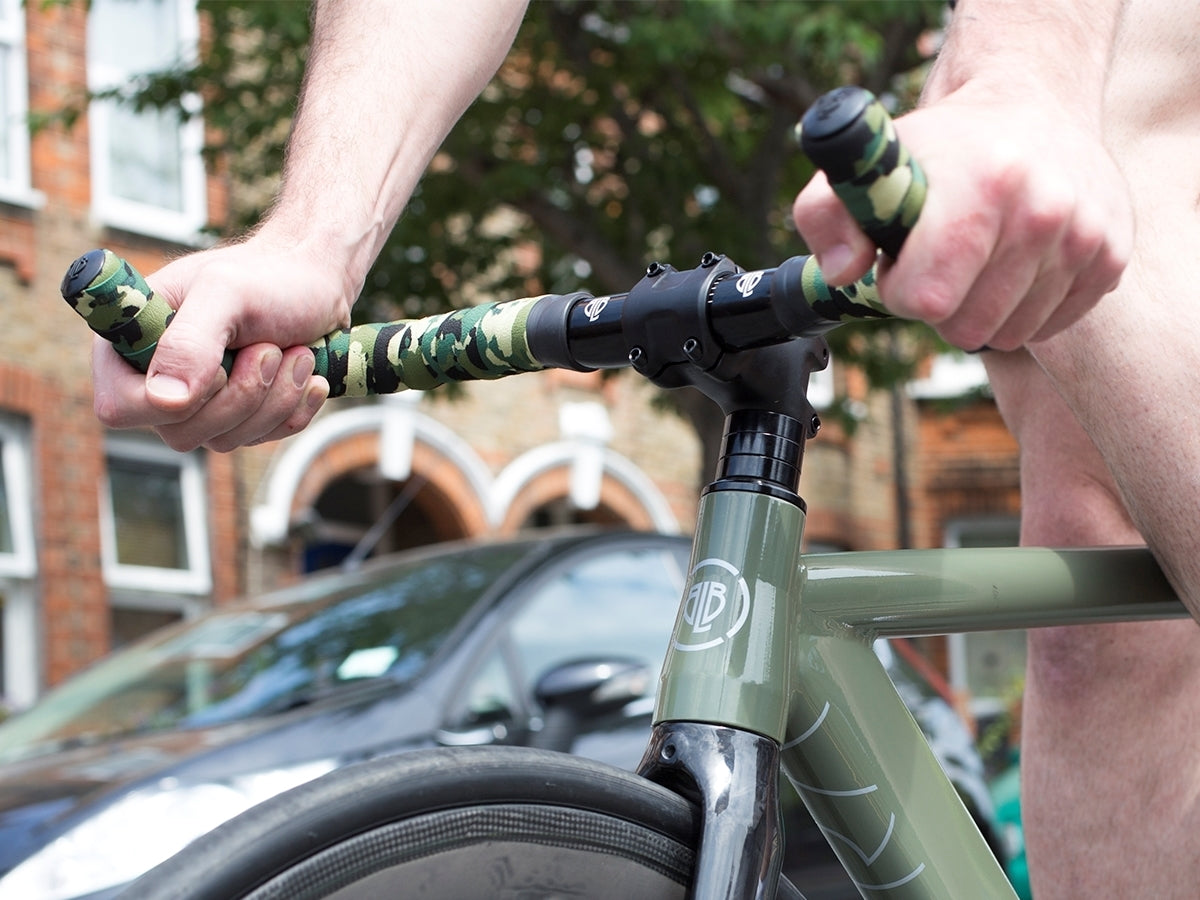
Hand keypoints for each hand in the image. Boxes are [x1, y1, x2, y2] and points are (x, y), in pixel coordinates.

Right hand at [91, 236, 353, 451]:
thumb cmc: (267, 278)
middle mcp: (158, 381)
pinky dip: (294, 408)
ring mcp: (199, 406)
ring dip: (275, 397)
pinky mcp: (241, 420)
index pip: (118, 407)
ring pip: (226, 441)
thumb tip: (165, 399)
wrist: (317, 285)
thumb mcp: (225, 291)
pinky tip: (308, 375)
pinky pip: (263, 440)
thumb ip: (190, 339)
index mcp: (131, 343)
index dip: (173, 400)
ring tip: (293, 351)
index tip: (220, 364)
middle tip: (270, 347)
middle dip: (241, 393)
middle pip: (180, 434)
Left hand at [792, 86, 1133, 350]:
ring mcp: (1086, 237)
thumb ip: (826, 216)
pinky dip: (1021, 308)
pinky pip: (1046, 328)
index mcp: (983, 184)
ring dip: (980, 308)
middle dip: (940, 303)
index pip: (927, 298)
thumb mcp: (869, 167)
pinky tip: (1013, 261)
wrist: (1031, 103)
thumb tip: (842, 274)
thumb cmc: (939, 147)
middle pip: (966, 327)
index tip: (901, 259)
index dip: (900, 289)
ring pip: (1008, 335)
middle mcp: (1045, 210)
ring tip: (978, 254)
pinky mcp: (1111, 258)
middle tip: (940, 256)